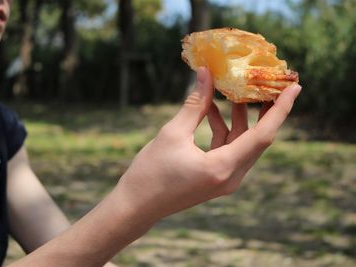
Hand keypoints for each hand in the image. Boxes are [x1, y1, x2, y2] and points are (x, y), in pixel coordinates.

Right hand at [117, 67, 300, 220]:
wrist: (137, 205)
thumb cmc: (150, 172)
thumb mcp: (173, 134)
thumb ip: (194, 104)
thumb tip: (206, 74)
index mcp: (223, 168)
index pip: (263, 135)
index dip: (280, 109)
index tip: (295, 87)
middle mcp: (231, 177)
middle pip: (258, 139)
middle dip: (263, 110)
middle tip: (266, 84)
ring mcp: (224, 180)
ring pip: (242, 144)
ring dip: (239, 119)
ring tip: (234, 91)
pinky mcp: (215, 178)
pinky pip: (228, 150)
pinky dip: (223, 130)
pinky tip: (210, 111)